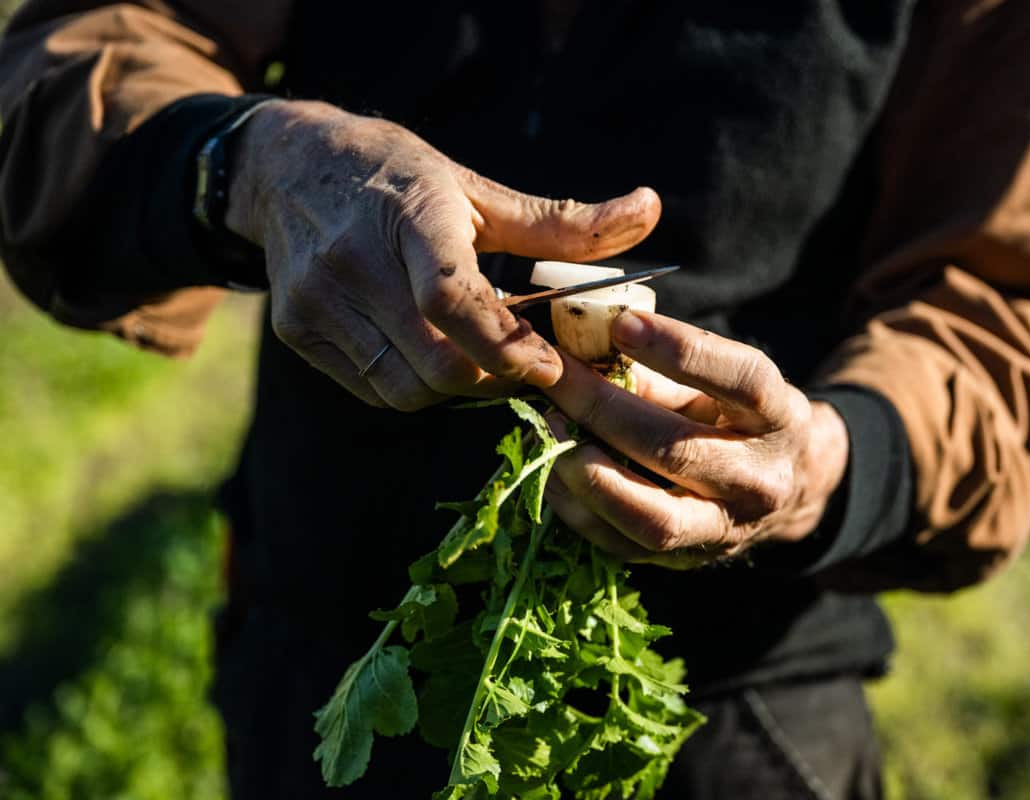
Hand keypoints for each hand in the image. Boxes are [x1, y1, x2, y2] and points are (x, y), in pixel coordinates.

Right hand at [225, 100, 660, 408]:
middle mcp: (352, 263)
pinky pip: (375, 390)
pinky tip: (434, 355)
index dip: (509, 346)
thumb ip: (564, 222)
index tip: (551, 364)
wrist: (289, 169)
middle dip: (493, 379)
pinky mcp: (296, 332)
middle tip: (526, 366)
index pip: (454, 301)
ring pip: (407, 390)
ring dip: (457, 389)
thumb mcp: (477, 189)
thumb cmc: (399, 176)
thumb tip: (651, 211)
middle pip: (437, 363)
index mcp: (409, 218)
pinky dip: (416, 388)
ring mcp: (316, 302)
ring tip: (481, 359)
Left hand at [542, 311, 848, 568]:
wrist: (788, 489)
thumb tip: (590, 354)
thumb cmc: (740, 418)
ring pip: (654, 518)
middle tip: (553, 378)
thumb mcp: (721, 383)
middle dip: (602, 410)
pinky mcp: (691, 560)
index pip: (740, 381)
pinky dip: (580, 511)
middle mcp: (759, 479)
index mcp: (777, 417)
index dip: (680, 351)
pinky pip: (627, 546)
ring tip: (548, 432)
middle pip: (677, 450)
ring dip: (589, 476)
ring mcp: (727, 528)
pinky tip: (553, 473)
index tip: (622, 325)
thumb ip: (664, 371)